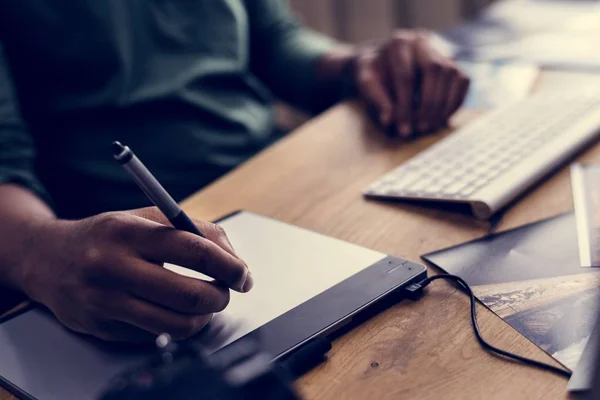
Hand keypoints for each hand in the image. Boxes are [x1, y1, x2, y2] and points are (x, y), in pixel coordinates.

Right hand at [17, 207, 251, 341]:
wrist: (47, 258)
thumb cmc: (107, 236)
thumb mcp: (147, 218)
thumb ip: (194, 231)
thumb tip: (233, 260)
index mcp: (129, 232)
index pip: (195, 250)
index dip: (229, 266)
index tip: (243, 275)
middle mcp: (113, 267)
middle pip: (190, 295)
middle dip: (221, 297)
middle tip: (225, 291)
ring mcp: (104, 302)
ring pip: (176, 326)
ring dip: (203, 318)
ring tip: (203, 304)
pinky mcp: (101, 328)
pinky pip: (156, 337)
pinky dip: (175, 327)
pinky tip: (171, 311)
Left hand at [353, 30, 469, 137]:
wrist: (382, 60)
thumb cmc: (374, 73)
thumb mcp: (366, 81)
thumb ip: (375, 97)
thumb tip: (389, 119)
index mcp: (399, 43)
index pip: (406, 76)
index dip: (405, 106)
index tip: (403, 128)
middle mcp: (422, 42)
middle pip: (434, 70)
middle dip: (429, 103)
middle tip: (422, 128)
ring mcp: (440, 49)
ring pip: (452, 73)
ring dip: (444, 104)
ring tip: (432, 126)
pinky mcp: (452, 61)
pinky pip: (462, 80)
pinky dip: (456, 101)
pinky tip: (443, 118)